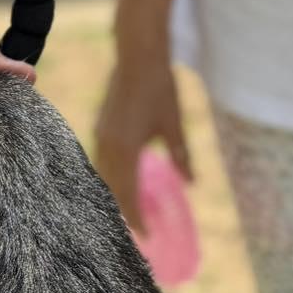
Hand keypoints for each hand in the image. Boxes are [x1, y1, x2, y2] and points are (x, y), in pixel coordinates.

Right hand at [94, 56, 192, 229]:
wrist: (137, 56)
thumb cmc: (161, 88)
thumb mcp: (174, 125)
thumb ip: (181, 157)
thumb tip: (192, 183)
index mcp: (126, 149)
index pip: (128, 194)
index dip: (137, 217)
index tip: (147, 236)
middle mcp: (107, 145)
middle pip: (111, 189)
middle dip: (123, 212)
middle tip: (135, 233)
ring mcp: (100, 135)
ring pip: (103, 176)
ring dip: (114, 195)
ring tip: (126, 212)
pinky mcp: (100, 126)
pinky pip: (101, 161)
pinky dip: (110, 177)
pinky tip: (119, 181)